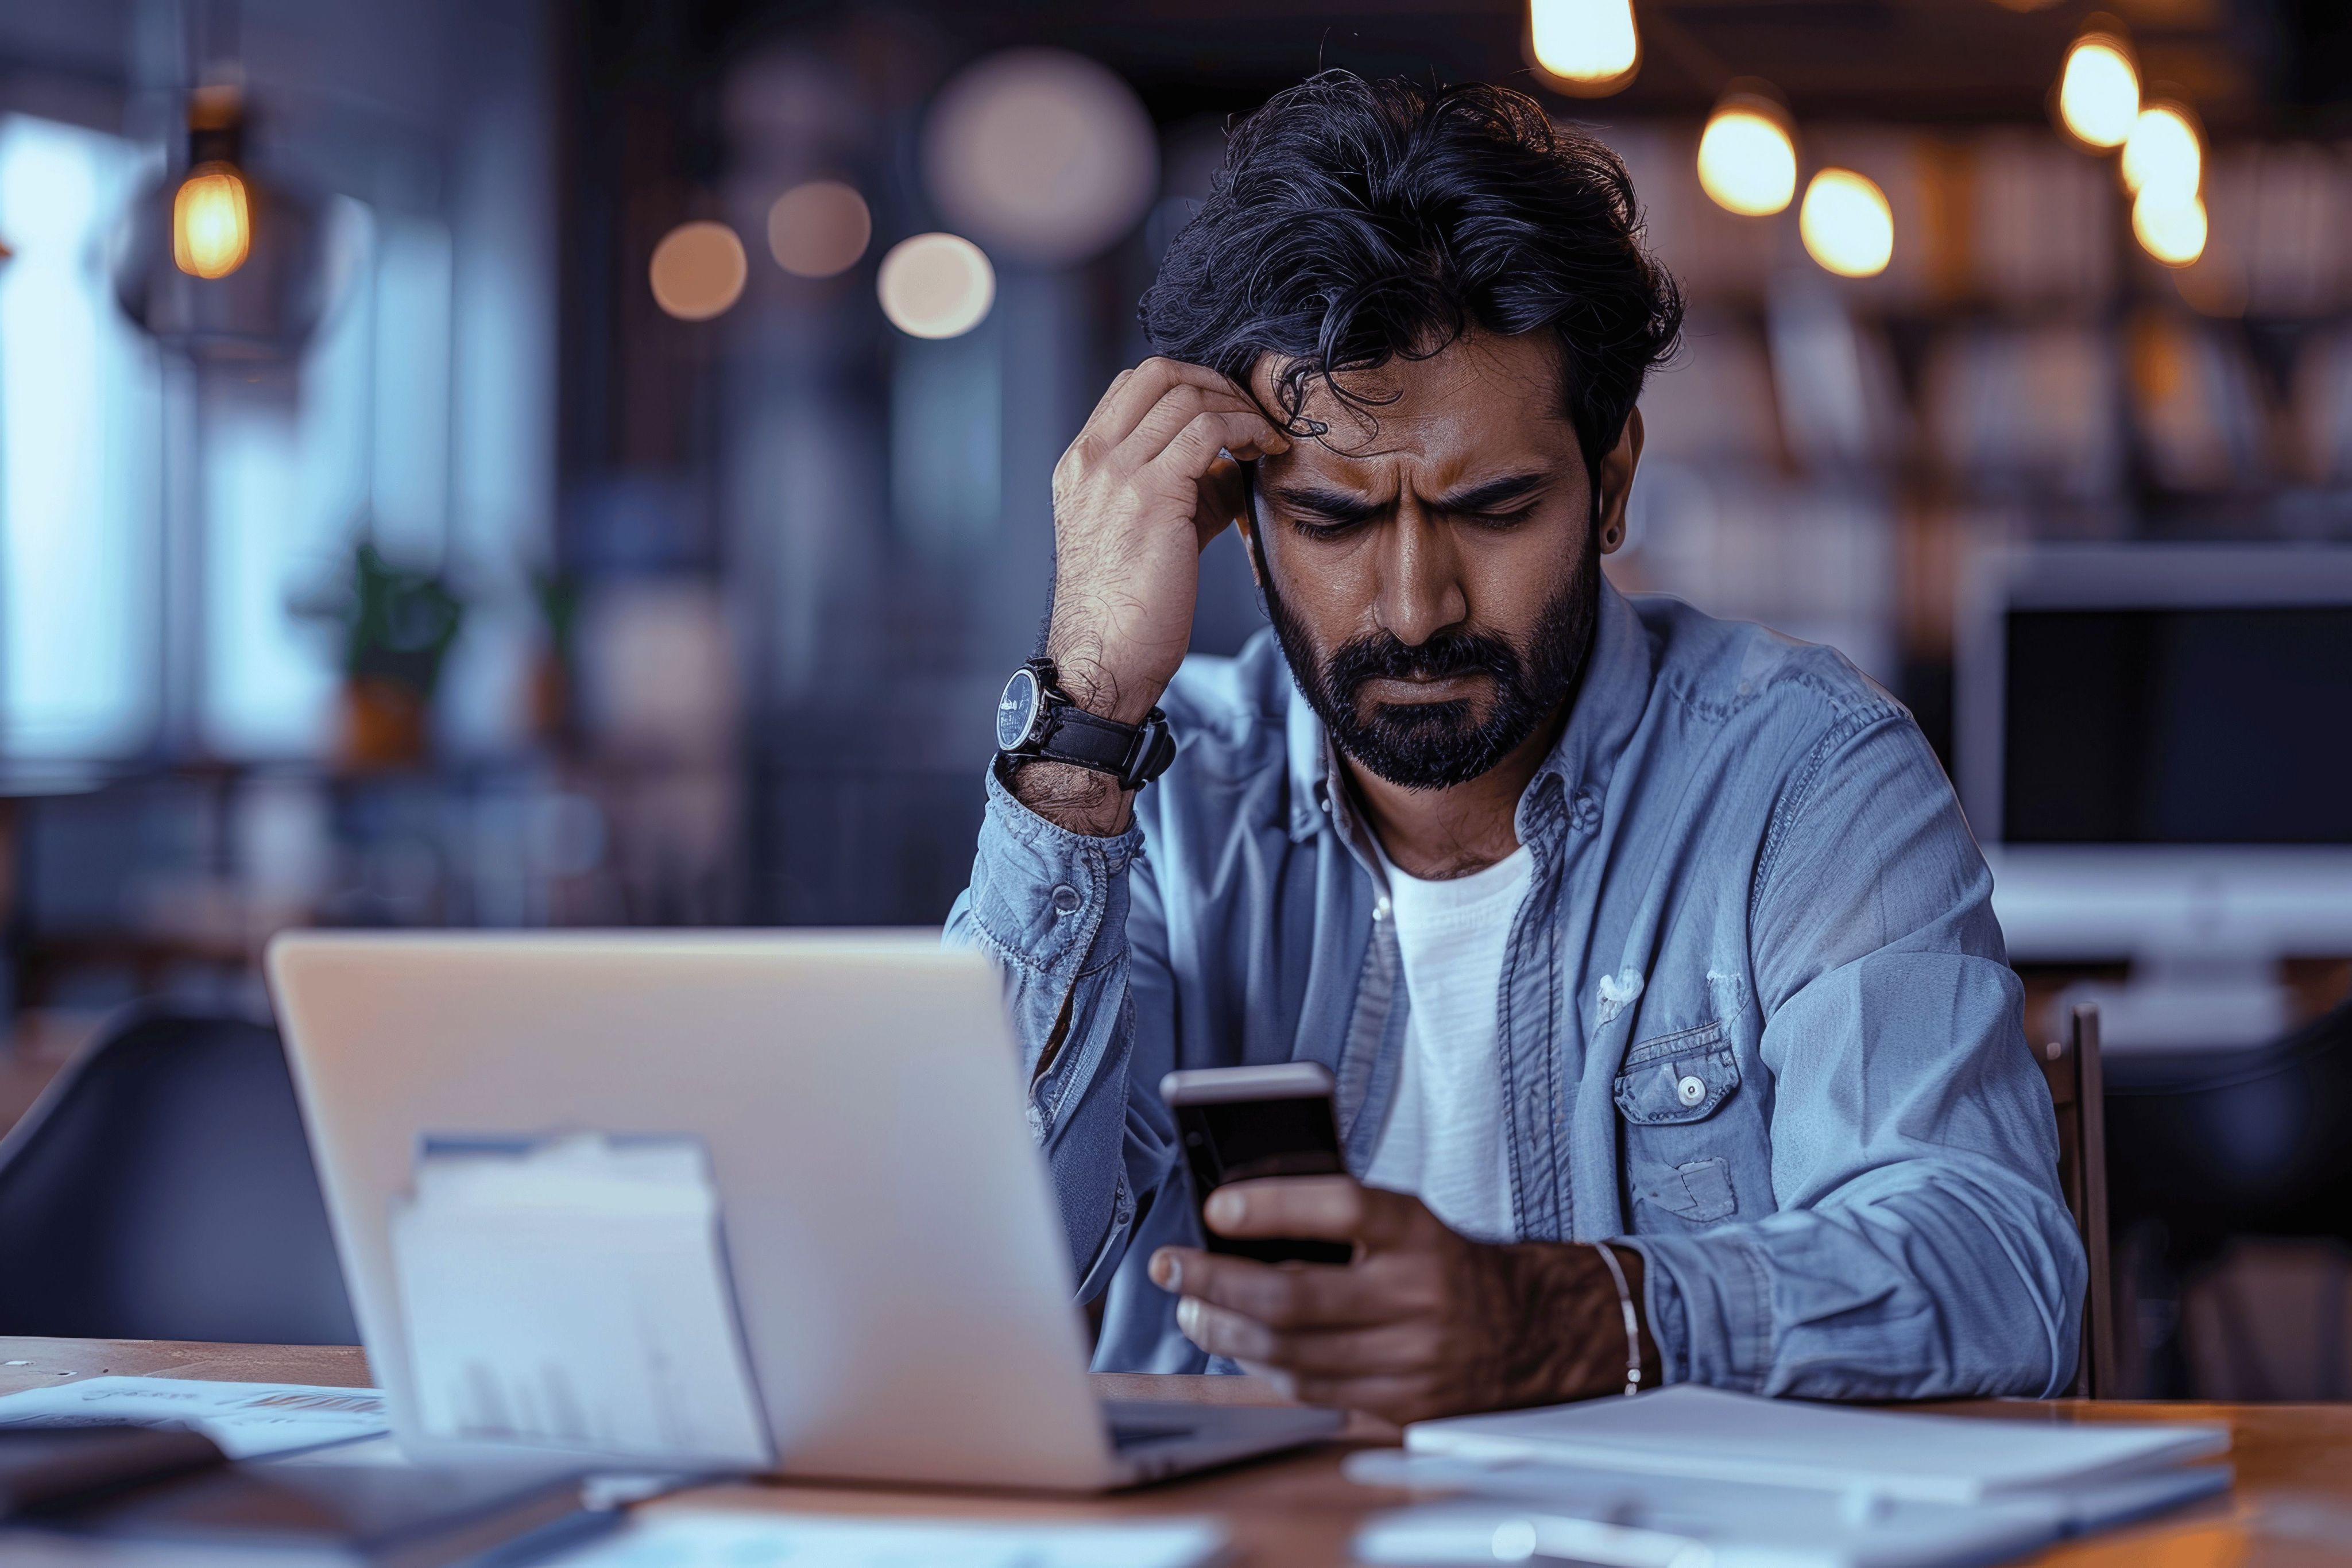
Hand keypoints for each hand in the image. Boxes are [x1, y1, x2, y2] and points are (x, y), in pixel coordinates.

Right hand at [1045, 358, 1289, 724]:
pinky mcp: (1151, 495)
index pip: (1134, 386)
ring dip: (1239, 408)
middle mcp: (1091, 459)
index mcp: (1080, 464)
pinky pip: (1208, 429)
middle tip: (1254, 416)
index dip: (1190, 384)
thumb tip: (1235, 462)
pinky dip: (1246, 429)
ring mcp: (1115, 473)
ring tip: (1266, 439)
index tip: (1229, 412)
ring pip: (1187, 394)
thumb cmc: (1129, 611)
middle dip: (1218, 383)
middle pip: (1159, 372)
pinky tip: (1265, 453)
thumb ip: (1183, 489)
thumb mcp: (1148, 532)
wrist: (1102, 661)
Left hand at [1146, 1176, 1654, 1423]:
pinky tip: (1239, 1343)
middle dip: (1215, 1281)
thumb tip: (1237, 1220)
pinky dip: (1264, 1366)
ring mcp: (1412, 1361)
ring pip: (1291, 1353)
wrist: (1533, 1333)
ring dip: (1224, 1329)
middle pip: (1294, 1297)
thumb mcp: (1408, 1226)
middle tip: (1172, 1265)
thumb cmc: (1446, 1266)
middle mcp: (1421, 1299)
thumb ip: (1338, 1223)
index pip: (1342, 1208)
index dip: (1274, 1205)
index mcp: (1422, 1236)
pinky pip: (1312, 1391)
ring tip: (1192, 1305)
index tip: (1217, 1205)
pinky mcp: (1403, 1407)